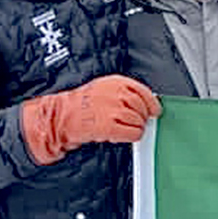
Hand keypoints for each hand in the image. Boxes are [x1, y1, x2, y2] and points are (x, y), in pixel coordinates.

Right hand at [21, 75, 160, 165]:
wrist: (62, 116)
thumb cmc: (80, 104)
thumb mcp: (103, 88)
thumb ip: (123, 92)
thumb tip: (144, 101)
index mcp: (116, 82)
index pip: (143, 91)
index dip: (152, 103)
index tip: (155, 110)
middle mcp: (117, 94)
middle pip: (142, 107)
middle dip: (142, 117)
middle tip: (136, 122)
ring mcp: (114, 111)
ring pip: (139, 121)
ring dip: (136, 127)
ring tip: (125, 128)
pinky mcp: (110, 127)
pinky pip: (133, 133)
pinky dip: (132, 136)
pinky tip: (124, 135)